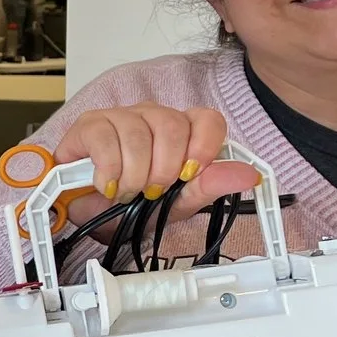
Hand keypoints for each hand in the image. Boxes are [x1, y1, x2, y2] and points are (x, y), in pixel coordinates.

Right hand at [52, 103, 260, 222]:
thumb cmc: (132, 206)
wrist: (88, 219)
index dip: (203, 145)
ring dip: (132, 176)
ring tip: (125, 192)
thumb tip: (249, 175)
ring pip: (138, 134)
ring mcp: (121, 117)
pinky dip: (108, 171)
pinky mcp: (90, 124)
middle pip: (171, 125)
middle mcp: (153, 117)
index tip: (190, 174)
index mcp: (181, 132)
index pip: (207, 119)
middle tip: (151, 192)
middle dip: (162, 170)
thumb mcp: (176, 205)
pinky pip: (105, 139)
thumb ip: (209, 186)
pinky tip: (105, 184)